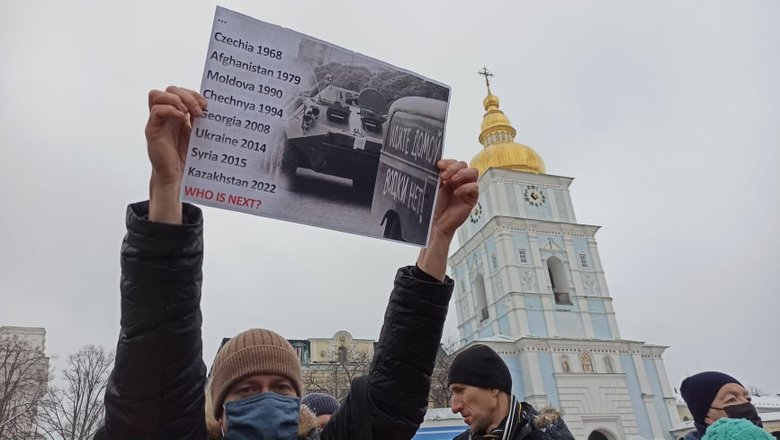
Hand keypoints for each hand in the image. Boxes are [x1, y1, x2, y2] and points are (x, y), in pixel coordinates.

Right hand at [145, 86, 205, 222]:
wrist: (179, 176)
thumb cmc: (189, 157)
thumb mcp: (199, 134)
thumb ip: (201, 120)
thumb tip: (213, 107)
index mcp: (178, 114)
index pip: (180, 92)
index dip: (193, 94)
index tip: (206, 104)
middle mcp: (166, 115)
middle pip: (170, 89)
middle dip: (186, 95)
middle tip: (200, 109)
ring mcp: (158, 121)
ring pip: (156, 95)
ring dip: (175, 99)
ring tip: (188, 111)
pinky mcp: (152, 130)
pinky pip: (156, 111)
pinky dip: (169, 110)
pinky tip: (181, 118)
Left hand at [430, 159, 478, 240]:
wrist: (436, 222)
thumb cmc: (433, 206)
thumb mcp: (434, 187)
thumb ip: (437, 175)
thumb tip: (439, 164)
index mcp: (450, 177)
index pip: (454, 163)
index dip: (448, 162)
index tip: (439, 165)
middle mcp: (460, 181)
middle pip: (464, 164)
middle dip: (454, 167)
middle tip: (444, 175)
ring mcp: (467, 188)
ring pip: (473, 172)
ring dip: (462, 173)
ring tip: (452, 181)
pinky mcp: (472, 198)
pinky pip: (475, 187)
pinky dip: (466, 187)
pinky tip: (456, 192)